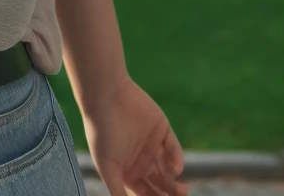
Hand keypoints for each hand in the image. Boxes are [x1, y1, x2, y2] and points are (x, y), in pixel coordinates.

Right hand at [79, 75, 187, 195]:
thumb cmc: (102, 132)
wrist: (107, 96)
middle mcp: (140, 160)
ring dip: (175, 182)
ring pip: (169, 170)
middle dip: (168, 194)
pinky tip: (175, 169)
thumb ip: (117, 190)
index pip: (145, 193)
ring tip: (181, 189)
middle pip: (159, 184)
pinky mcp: (163, 131)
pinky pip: (174, 149)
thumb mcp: (106, 165)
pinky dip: (176, 159)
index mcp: (127, 170)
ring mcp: (152, 145)